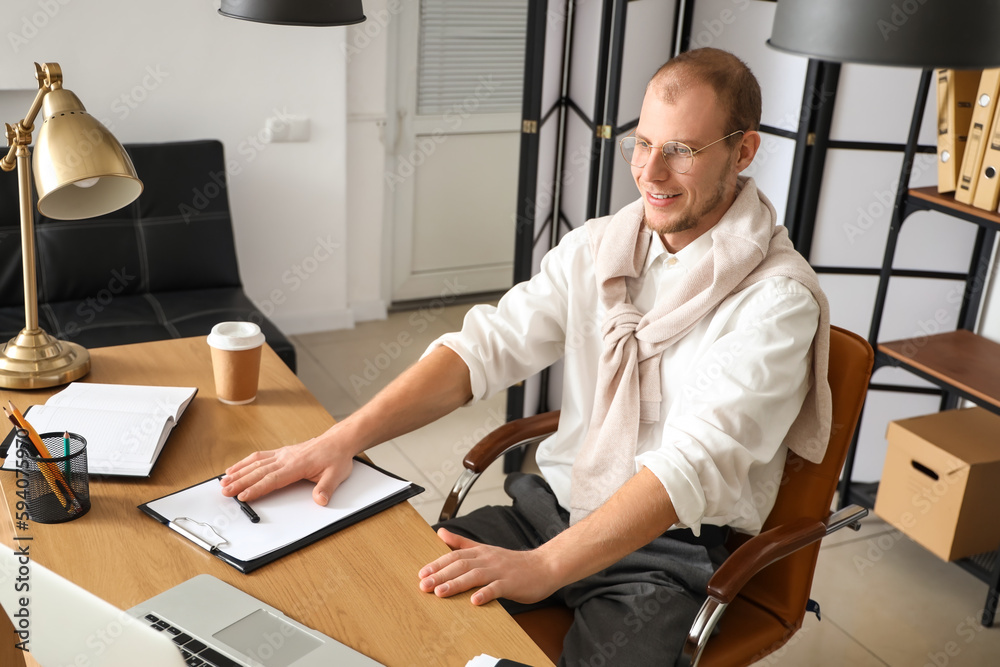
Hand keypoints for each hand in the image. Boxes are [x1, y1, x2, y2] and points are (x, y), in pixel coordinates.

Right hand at [220, 434, 353, 504]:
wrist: (338, 441)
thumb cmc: (336, 457)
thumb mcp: (337, 475)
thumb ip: (327, 488)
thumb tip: (321, 500)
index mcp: (297, 464)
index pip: (273, 479)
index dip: (257, 488)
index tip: (243, 496)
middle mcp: (286, 458)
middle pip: (259, 471)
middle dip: (240, 481)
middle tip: (225, 491)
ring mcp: (282, 454)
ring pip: (256, 463)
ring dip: (239, 472)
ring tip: (224, 481)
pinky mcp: (282, 452)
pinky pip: (259, 456)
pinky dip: (245, 462)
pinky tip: (235, 467)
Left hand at [418, 528, 560, 605]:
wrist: (544, 566)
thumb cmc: (514, 563)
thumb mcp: (486, 549)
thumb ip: (462, 543)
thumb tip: (441, 533)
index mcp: (481, 552)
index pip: (455, 555)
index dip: (437, 564)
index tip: (422, 574)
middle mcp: (488, 559)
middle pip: (461, 564)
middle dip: (440, 575)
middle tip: (423, 585)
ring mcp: (500, 571)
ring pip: (475, 575)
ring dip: (456, 584)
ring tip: (440, 592)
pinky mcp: (512, 583)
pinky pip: (497, 588)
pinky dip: (485, 594)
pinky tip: (474, 601)